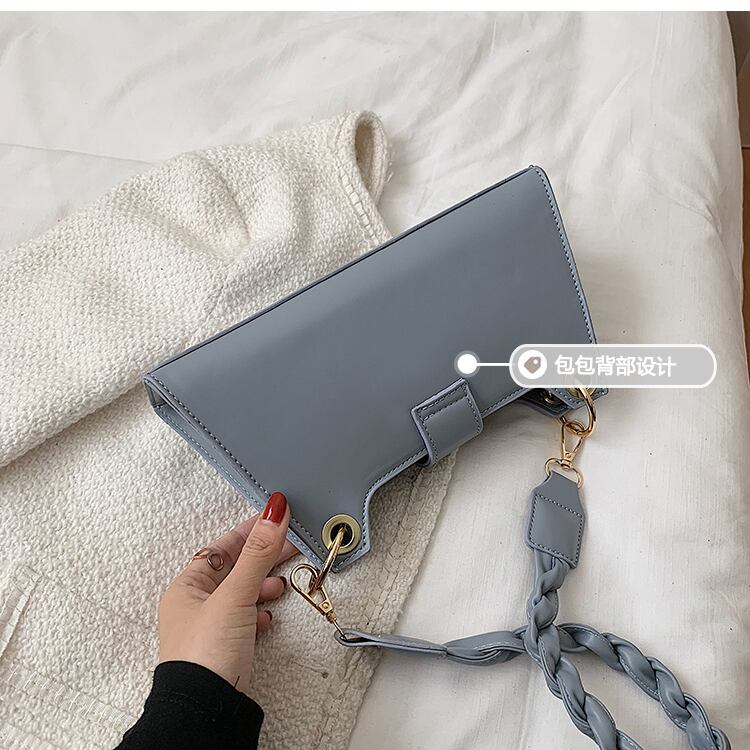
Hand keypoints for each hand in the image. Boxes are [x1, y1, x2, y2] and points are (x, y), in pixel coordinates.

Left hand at [157, 492, 294, 694]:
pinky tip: (267, 615)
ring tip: (279, 584)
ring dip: (261, 586)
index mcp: (186, 587)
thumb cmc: (205, 655)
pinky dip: (258, 612)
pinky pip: (244, 619)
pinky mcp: (224, 650)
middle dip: (261, 558)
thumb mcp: (235, 595)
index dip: (248, 532)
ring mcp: (209, 629)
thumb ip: (257, 554)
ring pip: (240, 595)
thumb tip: (272, 514)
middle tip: (288, 545)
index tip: (272, 520)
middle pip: (233, 569)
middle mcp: (194, 607)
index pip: (220, 547)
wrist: (206, 711)